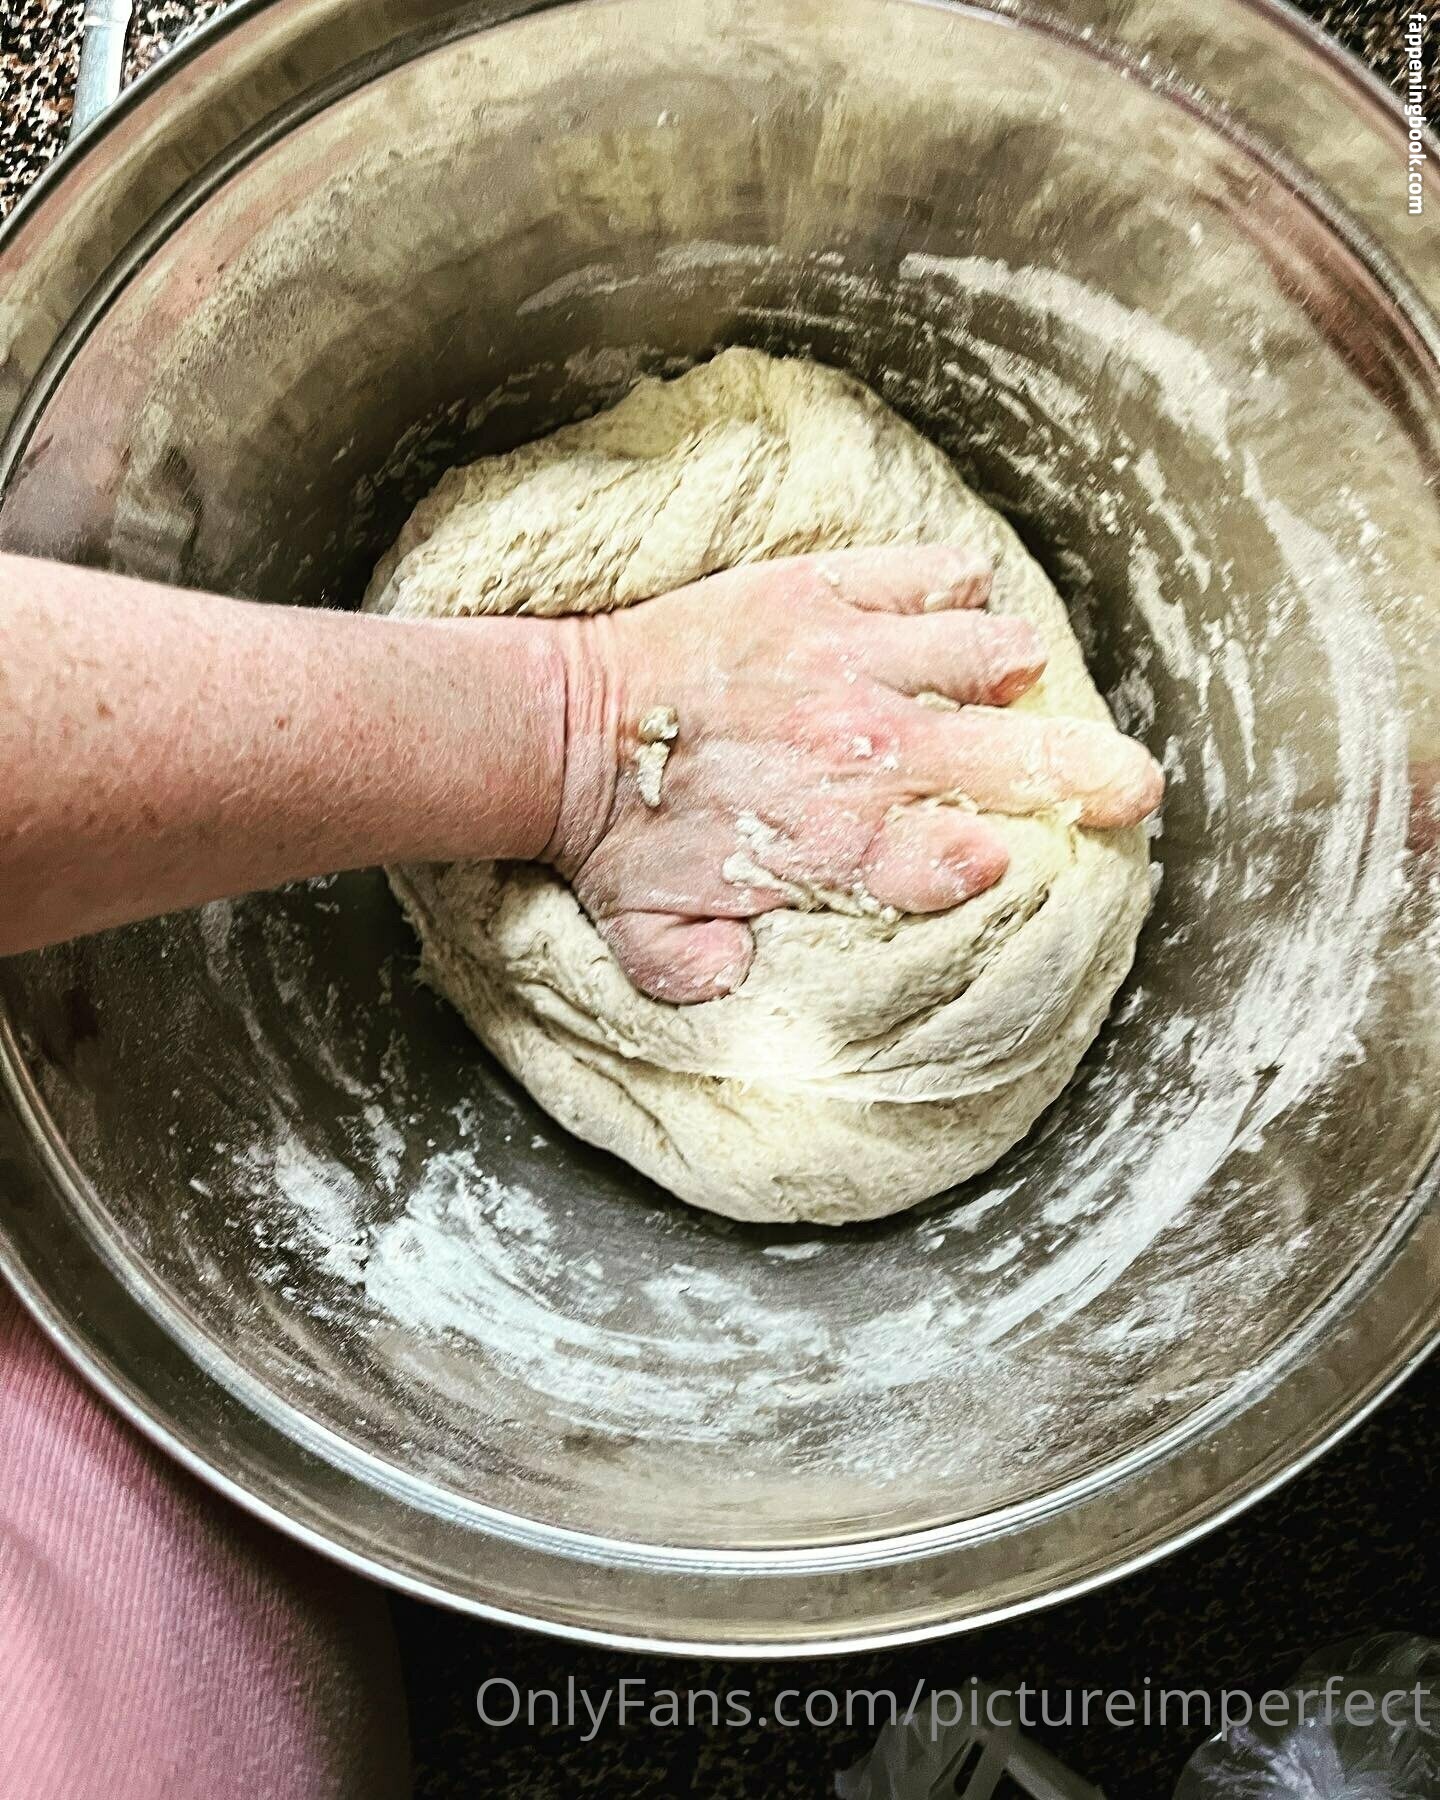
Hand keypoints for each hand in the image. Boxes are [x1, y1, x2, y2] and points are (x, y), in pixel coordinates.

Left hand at [545, 545, 1162, 1003]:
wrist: (561, 729)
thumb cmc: (616, 839)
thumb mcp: (653, 944)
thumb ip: (711, 977)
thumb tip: (752, 979)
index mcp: (837, 844)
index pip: (957, 860)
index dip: (999, 862)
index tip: (1009, 858)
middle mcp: (863, 750)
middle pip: (1017, 761)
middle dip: (1092, 777)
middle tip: (1134, 785)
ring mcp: (847, 659)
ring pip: (987, 652)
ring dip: (1011, 673)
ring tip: (1013, 683)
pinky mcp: (819, 591)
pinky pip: (927, 575)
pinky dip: (954, 588)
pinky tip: (953, 608)